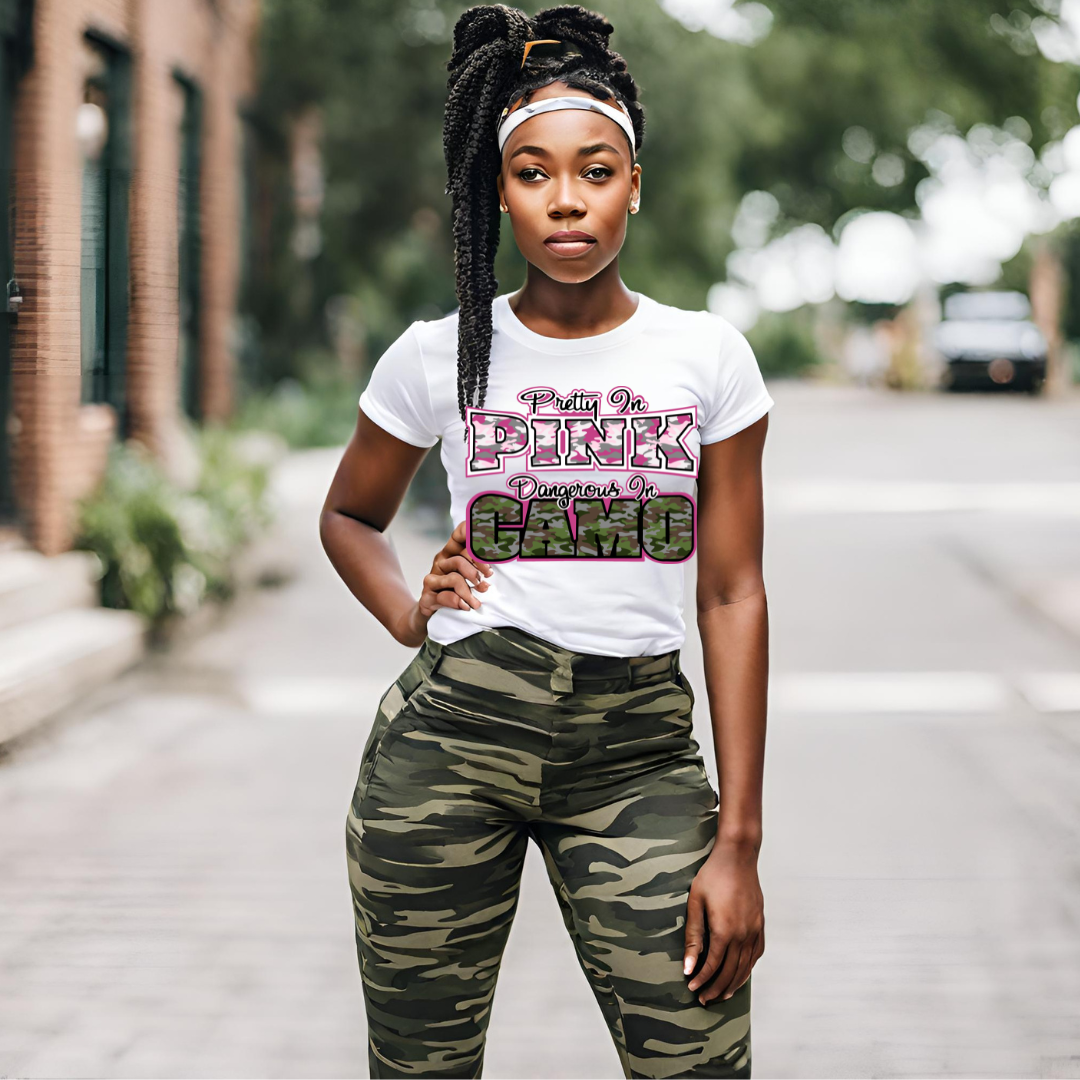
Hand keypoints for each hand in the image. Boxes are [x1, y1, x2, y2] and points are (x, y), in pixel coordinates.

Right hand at [421, 519, 492, 615]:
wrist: (436, 615)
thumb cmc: (459, 591)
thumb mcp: (474, 575)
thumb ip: (485, 566)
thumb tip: (505, 558)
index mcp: (452, 551)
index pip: (460, 534)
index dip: (472, 533)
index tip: (489, 541)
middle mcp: (441, 562)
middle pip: (461, 558)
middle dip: (479, 568)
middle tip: (489, 576)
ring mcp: (433, 578)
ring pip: (455, 579)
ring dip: (470, 591)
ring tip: (478, 601)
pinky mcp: (427, 595)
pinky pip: (445, 596)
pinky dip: (458, 602)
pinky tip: (465, 606)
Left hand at [683, 840, 764, 1004]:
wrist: (737, 856)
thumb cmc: (712, 876)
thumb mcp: (695, 903)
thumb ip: (693, 937)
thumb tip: (688, 967)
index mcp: (725, 930)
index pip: (713, 965)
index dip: (702, 979)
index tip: (692, 988)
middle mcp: (743, 934)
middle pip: (730, 971)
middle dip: (716, 988)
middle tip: (703, 999)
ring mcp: (755, 930)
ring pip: (746, 967)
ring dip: (733, 983)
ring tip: (721, 994)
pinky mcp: (761, 924)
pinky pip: (757, 954)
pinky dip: (748, 969)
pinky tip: (740, 974)